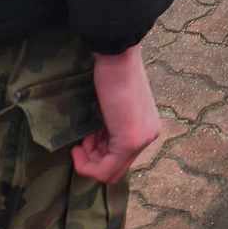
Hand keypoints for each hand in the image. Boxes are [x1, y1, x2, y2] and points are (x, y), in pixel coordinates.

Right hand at [71, 45, 161, 182]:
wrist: (117, 56)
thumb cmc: (112, 73)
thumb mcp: (114, 107)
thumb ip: (111, 127)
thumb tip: (96, 146)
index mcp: (147, 127)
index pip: (121, 158)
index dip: (97, 154)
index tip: (85, 137)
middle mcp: (148, 136)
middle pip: (116, 168)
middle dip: (92, 159)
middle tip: (81, 141)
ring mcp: (141, 139)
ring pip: (110, 172)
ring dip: (89, 160)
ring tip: (82, 138)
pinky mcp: (130, 141)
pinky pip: (106, 170)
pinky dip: (87, 165)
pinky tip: (79, 146)